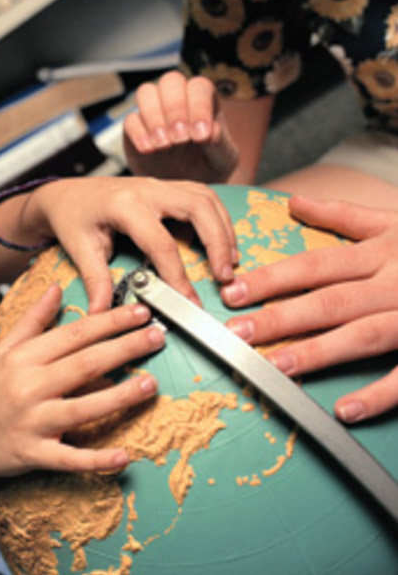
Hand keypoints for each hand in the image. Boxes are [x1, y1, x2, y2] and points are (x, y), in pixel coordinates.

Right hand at [0, 286, 163, 479]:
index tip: (139, 312)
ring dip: (120, 396)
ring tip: (150, 384)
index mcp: (23, 358)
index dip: (110, 321)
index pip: (74, 334)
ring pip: (83, 408)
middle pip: (85, 364)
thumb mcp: (3, 350)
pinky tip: (123, 456)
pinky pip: (70, 458)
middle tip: (157, 336)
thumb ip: (32, 320)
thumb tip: (56, 288)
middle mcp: (28, 387)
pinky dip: (96, 460)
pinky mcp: (34, 454)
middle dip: (125, 348)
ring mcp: (32, 422)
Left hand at [30, 177, 238, 311]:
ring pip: (206, 198)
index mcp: (124, 205)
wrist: (66, 193)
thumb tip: (102, 314)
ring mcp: (159, 184)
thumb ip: (95, 280)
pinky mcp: (166, 187)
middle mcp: (147, 189)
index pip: (161, 243)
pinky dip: (217, 218)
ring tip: (229, 262)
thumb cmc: (71, 218)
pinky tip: (221, 242)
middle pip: (198, 207)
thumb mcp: (79, 249)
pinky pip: (202, 196)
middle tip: (224, 275)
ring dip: (223, 228)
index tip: (188, 301)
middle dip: (218, 241)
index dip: (178, 275)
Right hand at [123, 71, 238, 182]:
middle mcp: (177, 100)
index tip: (201, 136)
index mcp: (203, 100)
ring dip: (154, 117)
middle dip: (175, 108)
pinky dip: (138, 133)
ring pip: (146, 93)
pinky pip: (130, 120)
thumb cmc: (207, 167)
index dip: (199, 107)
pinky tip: (149, 150)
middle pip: (170, 81)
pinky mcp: (134, 130)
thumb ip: (221, 144)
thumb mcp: (224, 160)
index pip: (199, 87)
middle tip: (180, 138)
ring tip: (164, 145)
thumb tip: (211, 132)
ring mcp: (153, 113)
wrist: (185, 186)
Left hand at [221, 195, 397, 422]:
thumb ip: (345, 214)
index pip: (316, 265)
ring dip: (319, 352)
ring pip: (364, 335)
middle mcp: (397, 282)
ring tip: (277, 367)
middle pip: (331, 301)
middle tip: (237, 335)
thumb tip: (295, 202)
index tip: (232, 292)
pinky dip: (379, 394)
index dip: (273, 278)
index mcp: (383, 252)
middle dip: (281, 317)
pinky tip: (344, 410)